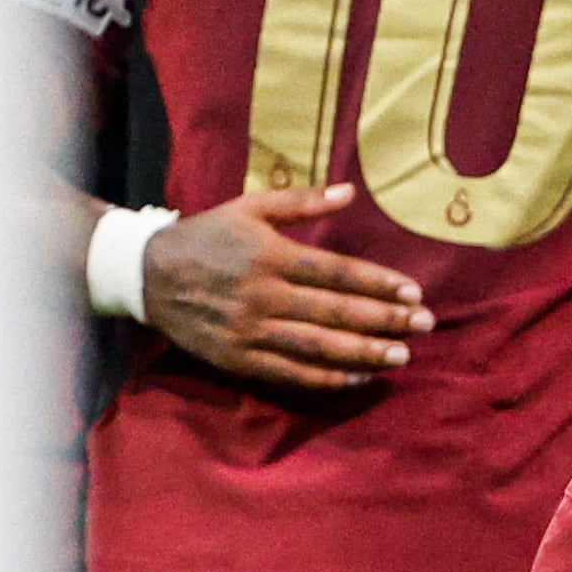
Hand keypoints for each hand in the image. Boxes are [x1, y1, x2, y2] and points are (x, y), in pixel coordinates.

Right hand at [135, 186, 427, 390]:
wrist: (146, 275)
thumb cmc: (207, 236)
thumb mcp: (250, 207)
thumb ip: (301, 202)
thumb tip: (350, 192)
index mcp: (268, 255)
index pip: (335, 272)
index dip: (377, 284)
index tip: (414, 292)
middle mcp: (262, 296)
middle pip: (334, 312)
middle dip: (384, 319)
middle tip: (425, 324)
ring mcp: (250, 332)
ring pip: (317, 348)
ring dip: (364, 353)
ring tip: (402, 355)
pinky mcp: (239, 359)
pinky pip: (291, 374)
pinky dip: (328, 379)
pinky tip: (360, 377)